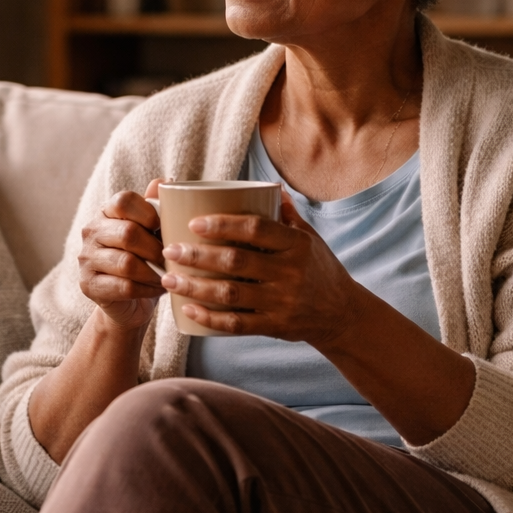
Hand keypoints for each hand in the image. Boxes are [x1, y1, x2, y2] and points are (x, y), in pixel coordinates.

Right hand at [77, 178, 166, 331]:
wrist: (129, 301)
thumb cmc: (144, 259)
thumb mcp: (152, 232)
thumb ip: (156, 207)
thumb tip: (166, 180)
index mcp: (106, 212)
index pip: (123, 201)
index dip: (149, 214)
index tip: (164, 228)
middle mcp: (91, 231)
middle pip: (127, 233)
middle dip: (156, 248)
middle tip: (172, 258)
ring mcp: (86, 258)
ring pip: (126, 263)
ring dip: (153, 272)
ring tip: (168, 276)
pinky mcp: (88, 285)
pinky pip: (123, 287)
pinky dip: (146, 289)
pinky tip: (157, 289)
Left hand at [161, 189, 360, 348]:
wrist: (343, 314)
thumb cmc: (320, 269)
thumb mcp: (310, 239)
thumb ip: (287, 215)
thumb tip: (270, 186)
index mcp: (296, 244)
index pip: (256, 229)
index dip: (223, 225)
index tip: (194, 222)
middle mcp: (290, 272)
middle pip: (236, 261)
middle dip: (198, 255)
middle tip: (170, 249)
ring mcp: (282, 301)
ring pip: (231, 293)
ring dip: (195, 287)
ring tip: (169, 278)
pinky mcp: (275, 326)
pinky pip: (237, 324)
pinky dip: (210, 318)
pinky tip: (187, 309)